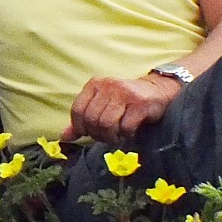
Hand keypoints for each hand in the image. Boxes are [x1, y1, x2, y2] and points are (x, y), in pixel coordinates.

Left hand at [59, 74, 179, 143]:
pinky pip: (125, 127)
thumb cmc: (125, 101)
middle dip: (98, 134)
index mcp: (94, 84)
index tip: (90, 133)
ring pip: (106, 124)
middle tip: (107, 136)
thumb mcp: (101, 106)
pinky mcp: (139, 103)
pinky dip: (126, 135)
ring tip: (117, 136)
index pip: (77, 110)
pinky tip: (129, 132)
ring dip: (111, 136)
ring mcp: (124, 93)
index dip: (81, 127)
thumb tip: (63, 137)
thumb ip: (82, 120)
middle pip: (92, 119)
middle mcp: (107, 86)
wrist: (158, 90)